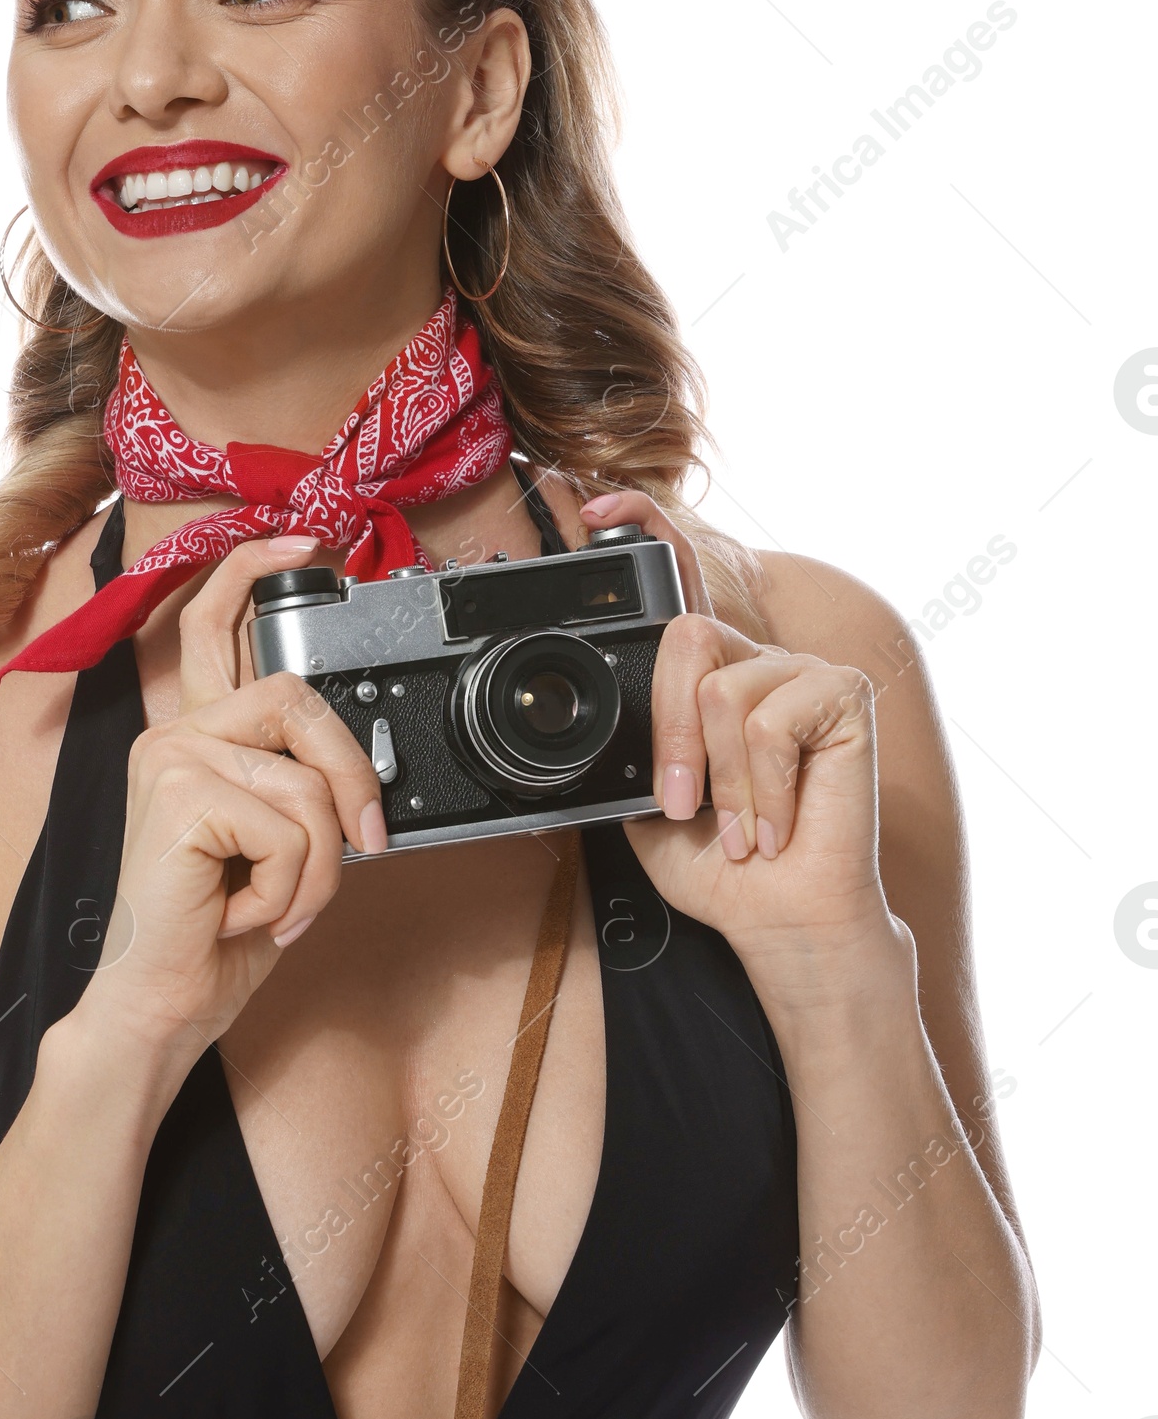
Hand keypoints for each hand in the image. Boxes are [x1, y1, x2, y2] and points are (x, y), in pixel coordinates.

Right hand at [82, 536, 385, 1062]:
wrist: (161, 1005)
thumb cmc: (214, 934)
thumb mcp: (278, 846)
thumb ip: (302, 789)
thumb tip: (362, 774)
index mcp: (193, 739)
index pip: (214, 625)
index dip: (255, 570)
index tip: (308, 541)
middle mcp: (175, 736)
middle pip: (296, 697)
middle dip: (352, 778)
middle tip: (365, 845)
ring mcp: (172, 760)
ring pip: (307, 784)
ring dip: (317, 869)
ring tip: (276, 907)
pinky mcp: (180, 796)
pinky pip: (291, 828)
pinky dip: (291, 888)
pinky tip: (243, 911)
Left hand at [579, 492, 896, 973]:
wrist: (779, 916)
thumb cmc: (719, 865)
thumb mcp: (643, 800)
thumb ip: (625, 743)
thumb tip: (576, 717)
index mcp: (710, 676)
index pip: (680, 584)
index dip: (643, 527)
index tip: (593, 503)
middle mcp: (755, 661)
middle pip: (684, 638)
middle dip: (669, 735)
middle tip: (681, 804)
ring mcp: (801, 671)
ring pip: (720, 688)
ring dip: (722, 781)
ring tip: (741, 828)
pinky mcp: (843, 693)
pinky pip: (766, 720)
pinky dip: (762, 788)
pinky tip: (777, 823)